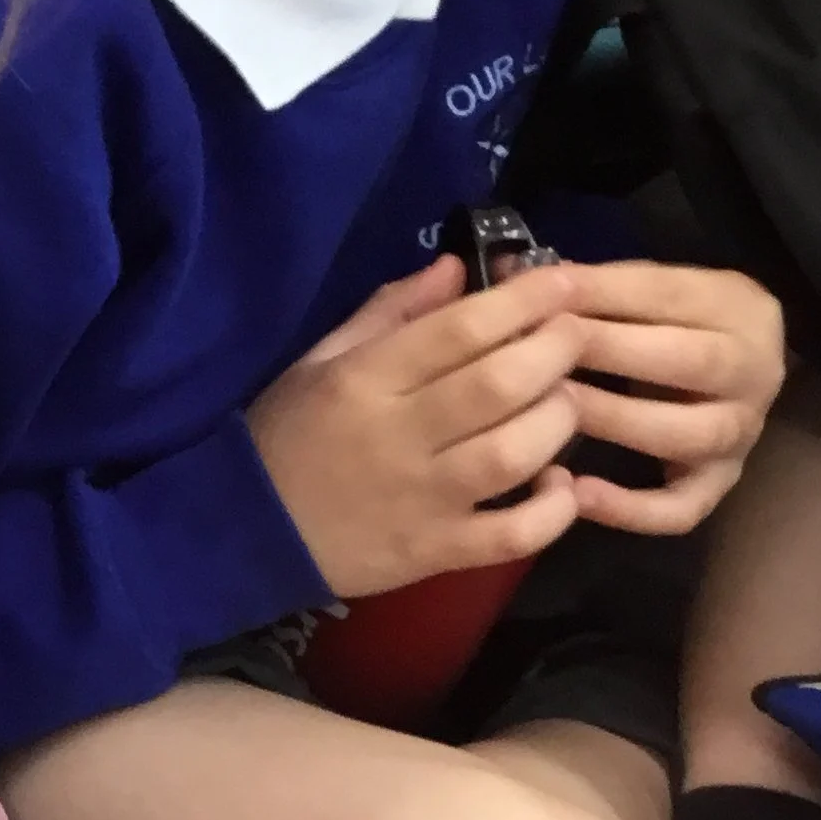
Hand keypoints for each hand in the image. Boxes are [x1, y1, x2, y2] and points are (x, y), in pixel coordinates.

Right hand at [247, 255, 586, 598]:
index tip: (560, 281)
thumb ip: (391, 311)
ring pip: (513, 454)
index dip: (523, 300)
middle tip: (574, 334)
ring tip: (566, 400)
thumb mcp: (321, 359)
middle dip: (554, 350)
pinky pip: (511, 536)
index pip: (458, 328)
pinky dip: (552, 512)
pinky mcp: (434, 552)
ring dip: (558, 421)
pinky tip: (561, 486)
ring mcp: (420, 499)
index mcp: (364, 379)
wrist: (246, 534)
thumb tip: (458, 267)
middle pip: (498, 385)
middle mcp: (396, 435)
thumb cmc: (287, 435)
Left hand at [560, 263, 785, 535]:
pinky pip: (683, 508)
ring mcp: (742, 434)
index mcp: (739, 309)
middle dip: (611, 352)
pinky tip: (575, 494)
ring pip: (687, 436)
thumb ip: (593, 285)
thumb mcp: (649, 289)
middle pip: (692, 363)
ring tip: (551, 412)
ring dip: (615, 421)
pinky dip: (631, 509)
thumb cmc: (672, 320)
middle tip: (543, 351)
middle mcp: (756, 373)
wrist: (738, 367)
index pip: (671, 296)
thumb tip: (510, 278)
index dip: (604, 293)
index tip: (543, 294)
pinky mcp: (721, 484)